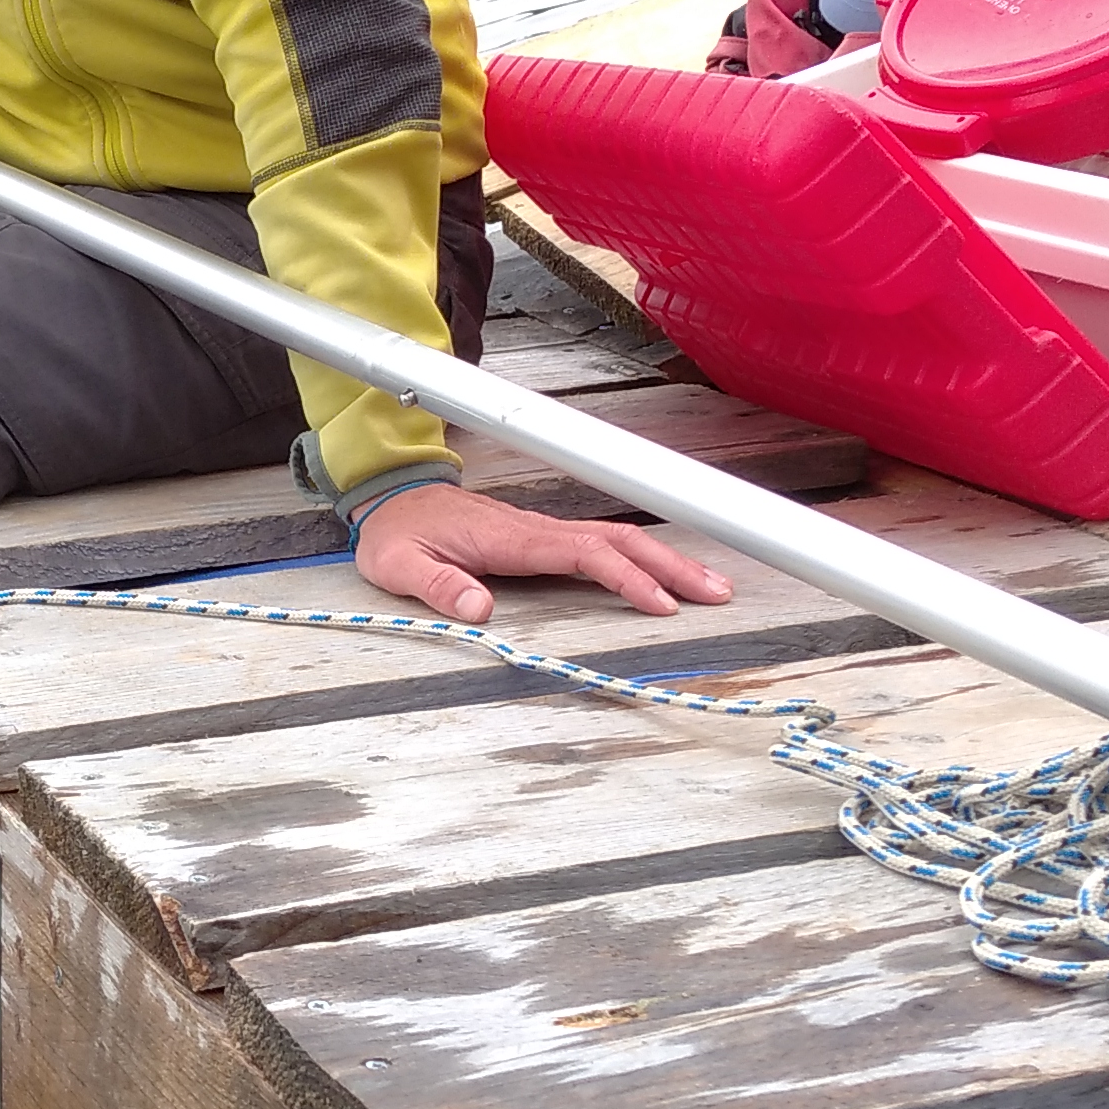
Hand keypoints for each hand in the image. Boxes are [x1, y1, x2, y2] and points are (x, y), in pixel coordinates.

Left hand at [346, 482, 734, 625]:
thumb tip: (479, 611)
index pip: (583, 554)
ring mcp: (542, 531)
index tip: (660, 605)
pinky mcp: (542, 538)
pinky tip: (662, 577)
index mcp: (511, 538)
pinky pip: (602, 545)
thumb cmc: (397, 534)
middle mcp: (536, 529)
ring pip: (616, 539)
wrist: (391, 498)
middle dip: (670, 565)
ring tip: (709, 586)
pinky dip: (640, 558)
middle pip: (618, 540)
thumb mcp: (400, 566)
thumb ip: (438, 587)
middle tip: (717, 593)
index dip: (625, 577)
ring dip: (665, 560)